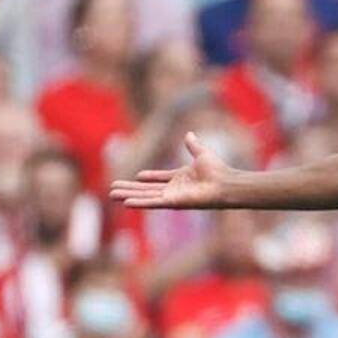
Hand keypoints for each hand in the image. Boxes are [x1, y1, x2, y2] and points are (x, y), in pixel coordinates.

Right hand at [110, 133, 230, 208]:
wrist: (226, 182)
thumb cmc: (218, 170)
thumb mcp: (202, 154)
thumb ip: (193, 145)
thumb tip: (190, 134)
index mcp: (181, 178)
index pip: (160, 178)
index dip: (149, 177)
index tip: (136, 175)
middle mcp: (175, 189)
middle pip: (147, 189)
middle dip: (130, 188)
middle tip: (112, 189)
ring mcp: (173, 197)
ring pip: (146, 196)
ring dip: (129, 195)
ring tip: (112, 194)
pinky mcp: (174, 202)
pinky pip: (153, 203)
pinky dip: (140, 202)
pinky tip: (126, 202)